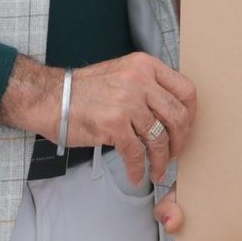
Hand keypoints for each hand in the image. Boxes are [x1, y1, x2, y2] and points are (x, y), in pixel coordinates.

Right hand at [71, 53, 197, 184]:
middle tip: (174, 154)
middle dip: (180, 141)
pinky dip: (139, 168)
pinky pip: (136, 153)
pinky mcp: (114, 124)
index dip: (191, 114)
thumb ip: (148, 86)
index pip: (185, 90)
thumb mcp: (123, 73)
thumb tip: (169, 113)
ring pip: (159, 138)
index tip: (186, 128)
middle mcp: (140, 81)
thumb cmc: (84, 89)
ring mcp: (128, 102)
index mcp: (146, 66)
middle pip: (178, 116)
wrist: (50, 97)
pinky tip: (136, 175)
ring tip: (157, 170)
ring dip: (161, 160)